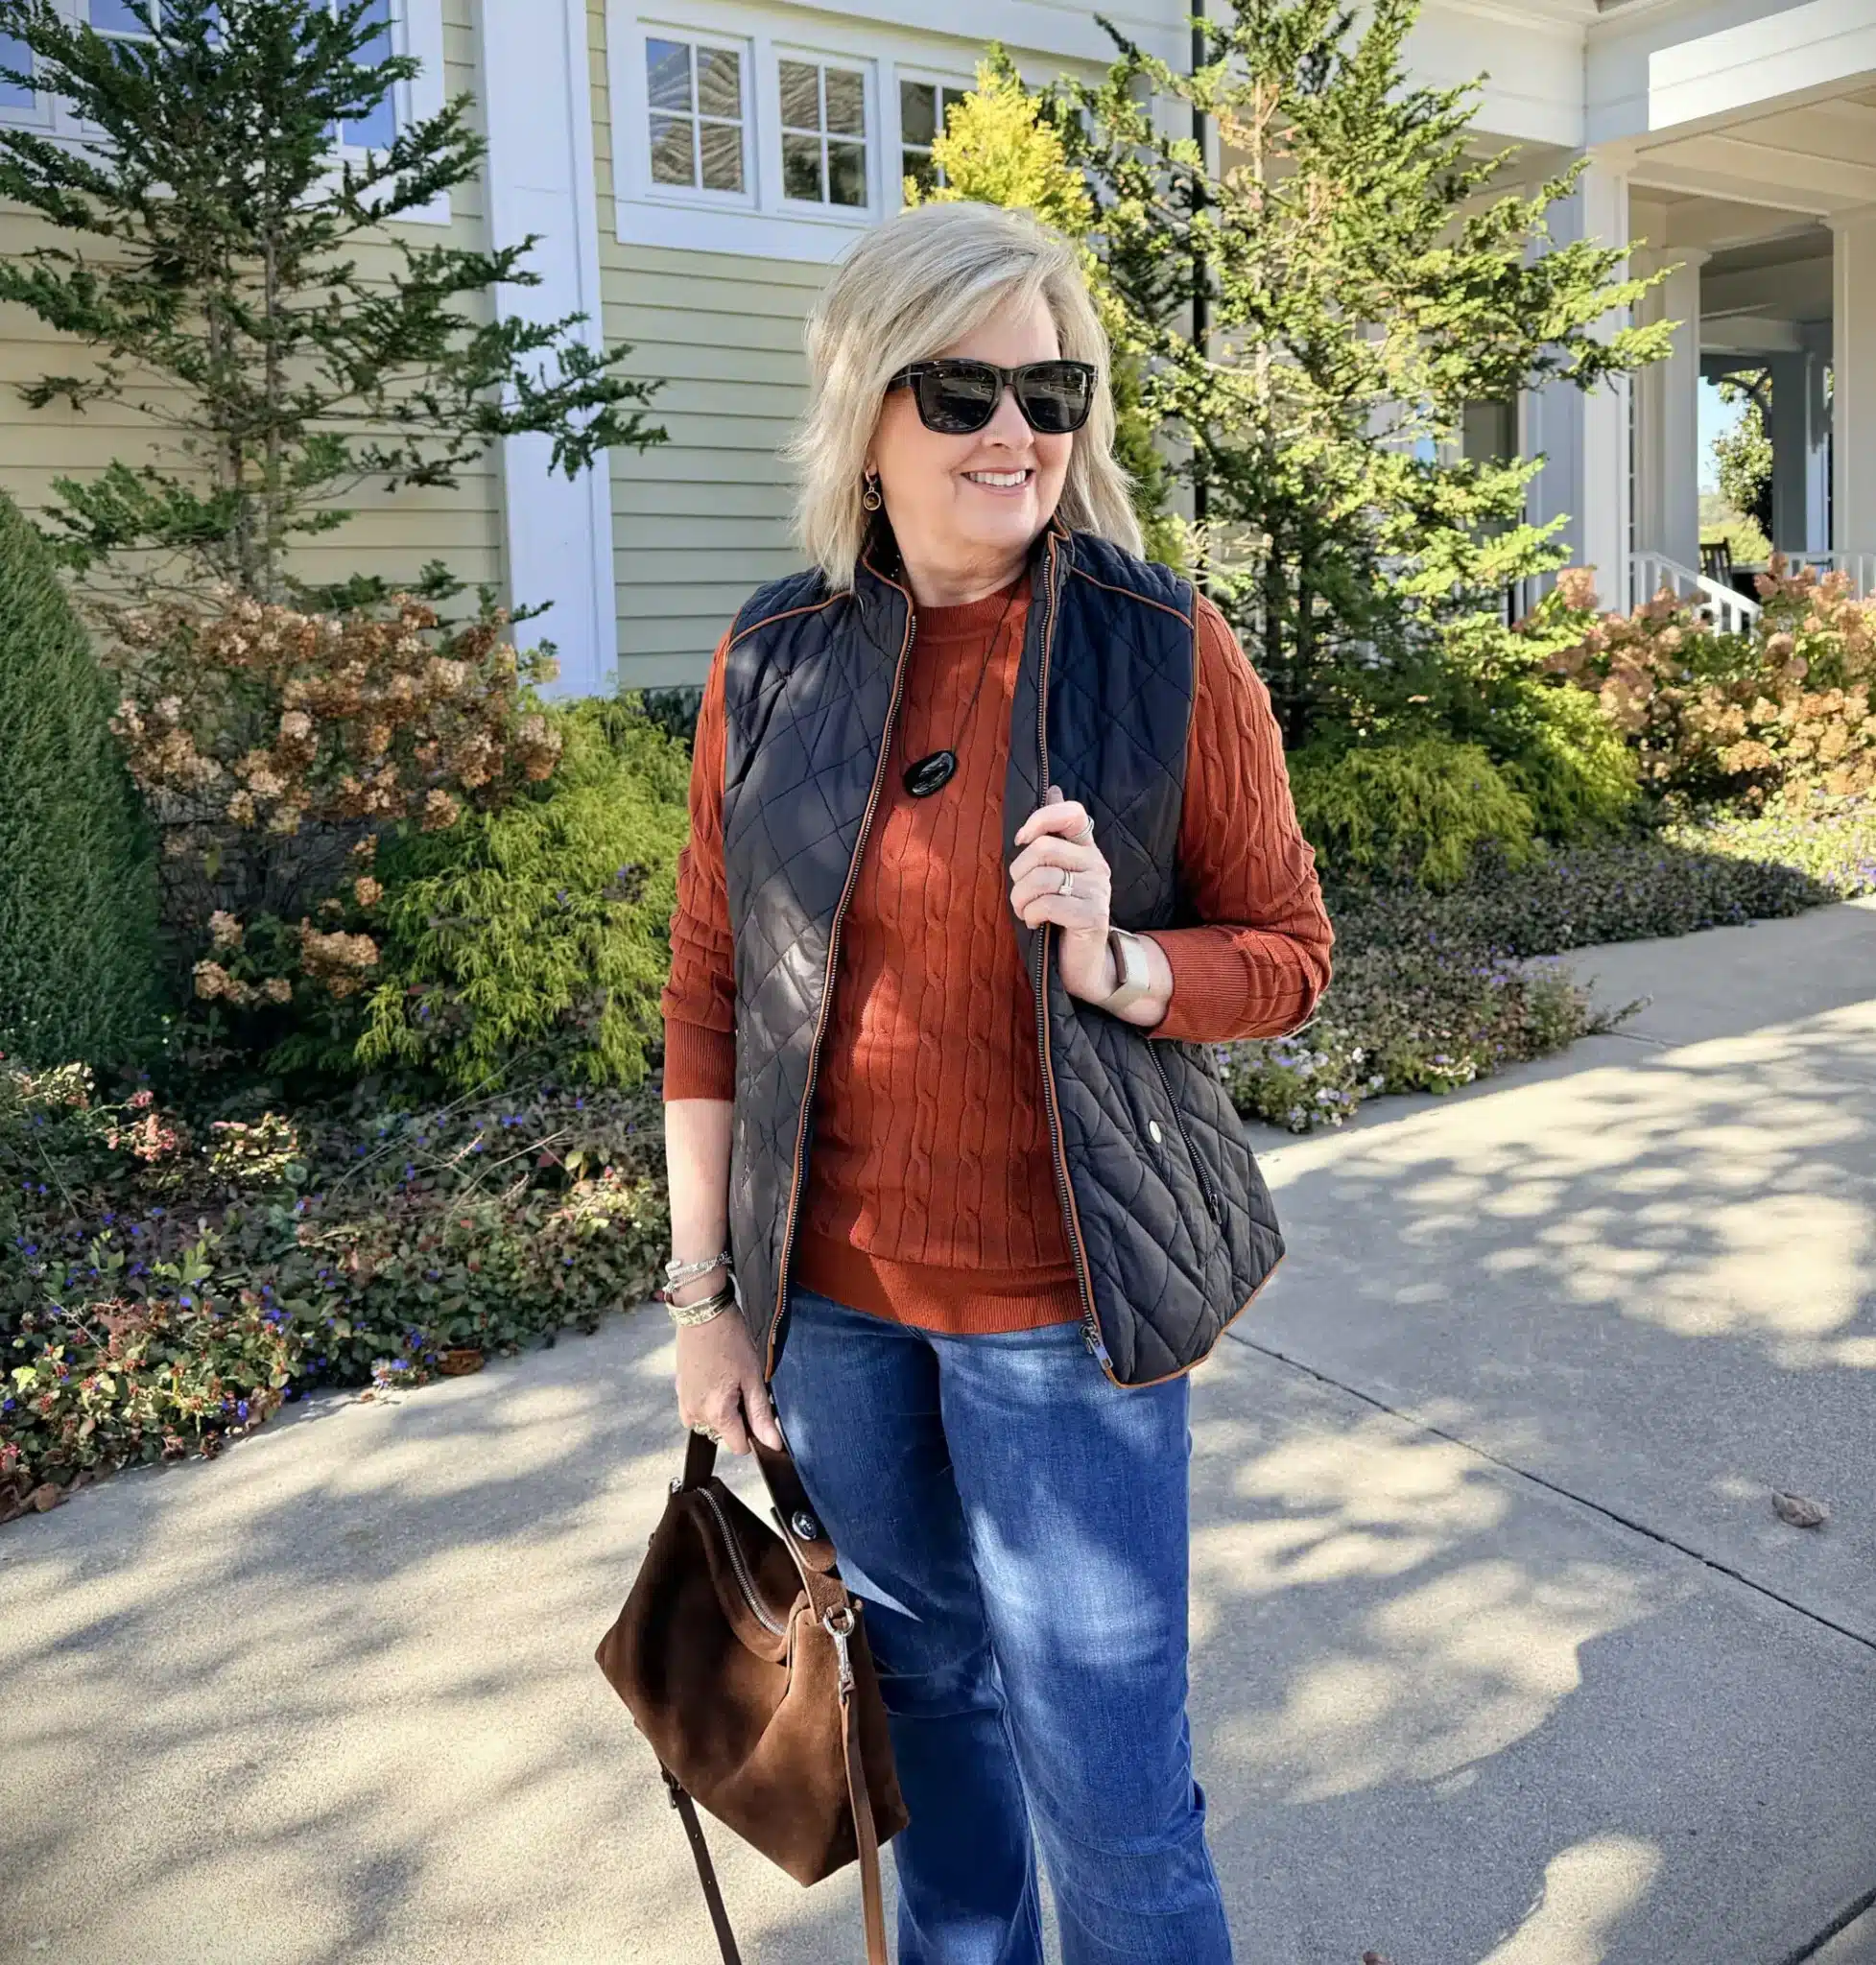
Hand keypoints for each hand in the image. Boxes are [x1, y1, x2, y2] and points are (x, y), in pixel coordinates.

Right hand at [675, 1309, 783, 1455]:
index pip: (739, 1447)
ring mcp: (683, 1403)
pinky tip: (716, 1375)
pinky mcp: (679, 1391)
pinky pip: (697, 1408)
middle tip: (742, 1384)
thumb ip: (760, 1415)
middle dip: (737, 1417)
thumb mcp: (752, 1377)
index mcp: (716, 1413)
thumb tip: (772, 1444)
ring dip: (722, 1409)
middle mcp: (694, 1415)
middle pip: (724, 1433)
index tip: (757, 1408)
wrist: (702, 1312)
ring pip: (710, 1421)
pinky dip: (709, 1399)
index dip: (754, 1431)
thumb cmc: (729, 1340)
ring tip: (728, 1378)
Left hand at [1010, 784, 1115, 1003]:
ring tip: (1025, 911)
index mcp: (1087, 849)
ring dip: (1020, 900)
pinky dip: (1031, 916)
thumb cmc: (1061, 915)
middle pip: (1043, 849)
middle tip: (1020, 894)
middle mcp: (1097, 865)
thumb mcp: (1056, 872)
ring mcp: (1098, 890)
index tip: (1022, 839)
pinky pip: (1047, 905)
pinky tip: (1036, 924)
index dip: (1042, 819)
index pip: (1072, 813)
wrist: (1086, 963)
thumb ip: (1054, 835)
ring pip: (1041, 879)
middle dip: (1018, 873)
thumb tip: (1053, 789)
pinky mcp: (1093, 916)